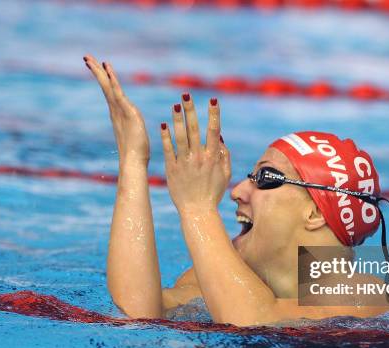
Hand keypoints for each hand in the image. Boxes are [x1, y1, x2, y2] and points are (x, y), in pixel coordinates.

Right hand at [84, 55, 149, 164]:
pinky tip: (108, 70)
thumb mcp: (135, 135)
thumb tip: (132, 129)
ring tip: (91, 59)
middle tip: (86, 57)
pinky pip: (118, 93)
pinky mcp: (127, 112)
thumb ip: (132, 128)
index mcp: (118, 113)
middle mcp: (116, 110)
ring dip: (100, 72)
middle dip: (96, 71)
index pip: (109, 91)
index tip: (96, 66)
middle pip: (104, 86)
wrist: (133, 162)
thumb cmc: (136, 153)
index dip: (103, 78)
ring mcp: (120, 110)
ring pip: (108, 87)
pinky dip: (113, 80)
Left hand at [160, 94, 230, 212]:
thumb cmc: (213, 193)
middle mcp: (198, 157)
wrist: (197, 211)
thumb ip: (224, 155)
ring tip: (175, 105)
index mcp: (212, 157)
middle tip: (186, 95)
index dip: (214, 114)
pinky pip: (168, 149)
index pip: (214, 130)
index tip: (213, 100)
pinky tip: (164, 124)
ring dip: (177, 119)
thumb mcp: (225, 174)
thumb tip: (219, 137)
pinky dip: (166, 137)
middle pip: (194, 129)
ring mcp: (184, 163)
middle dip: (191, 110)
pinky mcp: (172, 169)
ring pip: (180, 136)